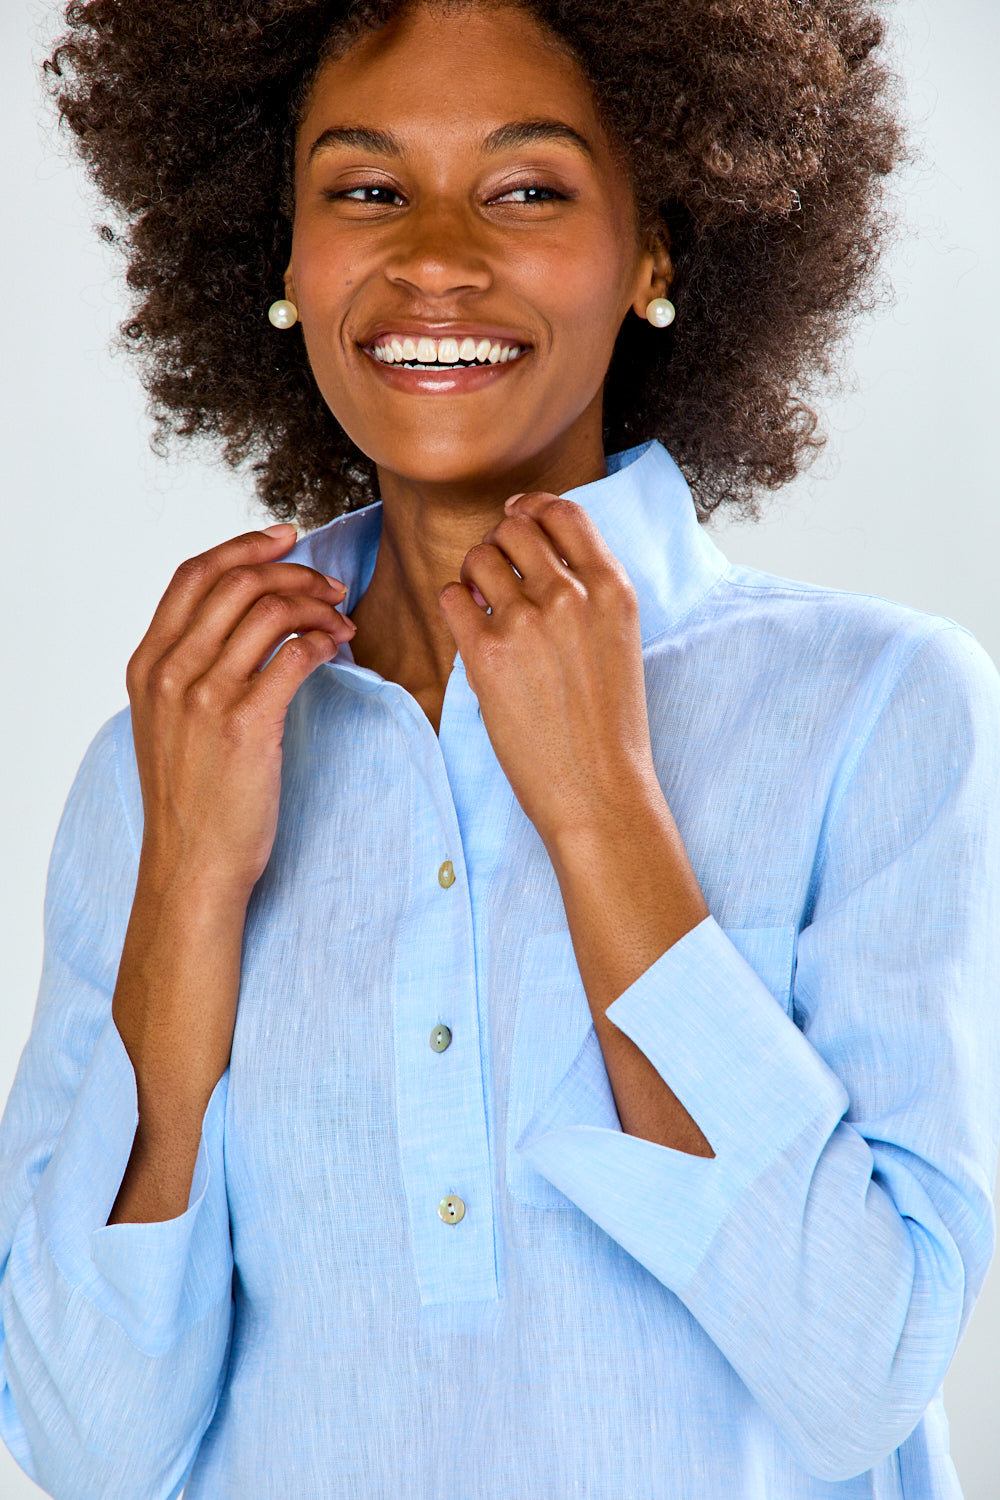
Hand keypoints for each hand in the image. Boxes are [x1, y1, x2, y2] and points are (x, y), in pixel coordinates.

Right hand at [126, 523, 354, 900]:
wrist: (192, 863)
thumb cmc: (192, 796)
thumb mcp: (169, 722)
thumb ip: (190, 668)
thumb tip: (242, 618)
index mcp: (147, 663)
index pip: (193, 575)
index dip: (244, 546)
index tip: (287, 537)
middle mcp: (170, 672)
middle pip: (237, 583)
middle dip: (294, 573)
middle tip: (332, 587)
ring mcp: (204, 698)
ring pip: (270, 612)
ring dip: (317, 605)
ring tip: (342, 621)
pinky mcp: (245, 726)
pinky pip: (295, 655)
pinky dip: (323, 640)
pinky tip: (338, 648)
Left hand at [437, 491, 658, 851]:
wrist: (599, 790)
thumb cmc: (609, 726)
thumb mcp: (620, 641)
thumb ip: (589, 591)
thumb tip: (536, 548)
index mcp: (612, 589)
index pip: (565, 512)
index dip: (532, 508)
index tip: (516, 519)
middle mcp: (571, 595)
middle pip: (515, 527)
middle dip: (498, 543)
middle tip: (495, 575)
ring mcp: (528, 622)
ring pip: (479, 556)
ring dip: (472, 573)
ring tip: (481, 605)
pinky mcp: (487, 654)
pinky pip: (451, 598)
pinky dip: (454, 606)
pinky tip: (469, 631)